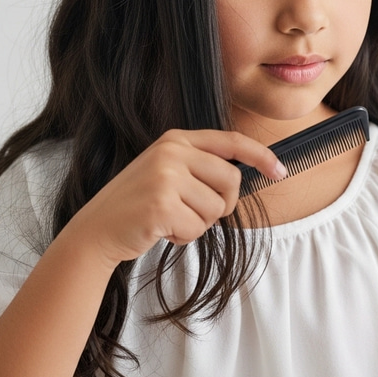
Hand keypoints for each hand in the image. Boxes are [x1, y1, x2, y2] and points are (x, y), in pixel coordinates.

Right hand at [68, 129, 286, 267]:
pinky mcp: (161, 204)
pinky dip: (184, 237)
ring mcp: (165, 176)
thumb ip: (200, 166)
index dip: (261, 156)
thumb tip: (245, 174)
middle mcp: (171, 151)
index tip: (280, 171)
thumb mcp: (167, 172)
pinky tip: (161, 230)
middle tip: (195, 212)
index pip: (231, 141)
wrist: (97, 230)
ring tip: (170, 219)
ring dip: (198, 223)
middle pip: (231, 181)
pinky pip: (198, 228)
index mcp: (176, 139)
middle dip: (221, 205)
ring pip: (216, 208)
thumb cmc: (138, 205)